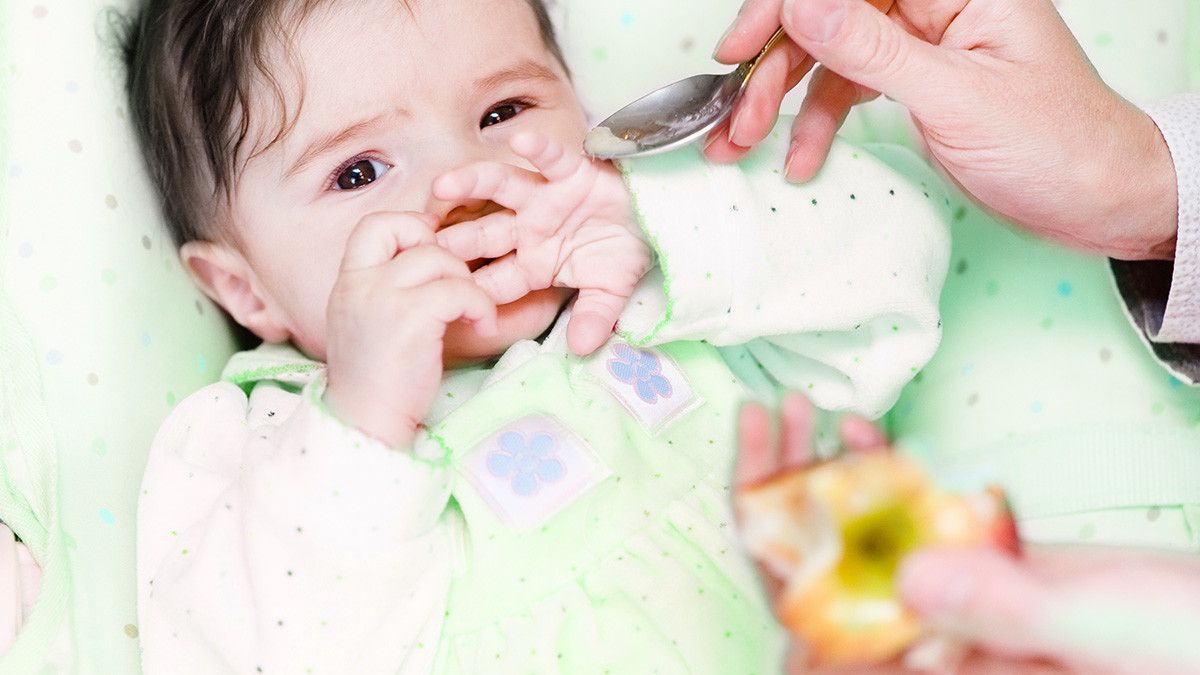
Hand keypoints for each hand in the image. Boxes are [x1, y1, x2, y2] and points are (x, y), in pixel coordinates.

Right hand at [323, 212, 497, 446]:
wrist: (366, 423)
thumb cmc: (377, 382)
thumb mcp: (368, 324)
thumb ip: (387, 291)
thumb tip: (433, 261)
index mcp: (348, 283)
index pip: (375, 225)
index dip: (410, 227)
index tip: (434, 251)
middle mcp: (359, 283)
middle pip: (410, 232)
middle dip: (447, 256)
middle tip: (458, 292)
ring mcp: (382, 298)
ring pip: (439, 258)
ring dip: (468, 283)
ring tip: (474, 314)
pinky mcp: (409, 318)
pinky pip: (460, 290)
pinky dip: (481, 305)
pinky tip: (482, 327)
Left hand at [433, 133, 651, 355]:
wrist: (656, 219)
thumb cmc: (625, 252)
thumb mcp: (610, 292)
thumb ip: (594, 317)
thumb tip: (583, 349)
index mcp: (533, 262)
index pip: (494, 281)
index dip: (471, 290)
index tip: (441, 298)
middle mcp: (530, 227)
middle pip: (483, 233)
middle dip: (453, 240)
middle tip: (419, 245)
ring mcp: (545, 196)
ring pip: (501, 186)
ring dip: (472, 184)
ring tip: (443, 186)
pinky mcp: (571, 170)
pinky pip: (552, 158)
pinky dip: (539, 149)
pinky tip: (522, 141)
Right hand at [709, 0, 1177, 260]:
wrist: (1094, 199)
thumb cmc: (1054, 143)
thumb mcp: (954, 96)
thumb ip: (871, 48)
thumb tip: (799, 3)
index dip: (785, 6)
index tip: (740, 47)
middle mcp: (933, 5)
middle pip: (826, 15)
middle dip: (772, 65)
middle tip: (736, 116)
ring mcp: (918, 44)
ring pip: (825, 55)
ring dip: (779, 101)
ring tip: (742, 145)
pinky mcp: (911, 83)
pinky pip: (844, 91)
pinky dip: (814, 126)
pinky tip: (798, 159)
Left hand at [735, 395, 1199, 673]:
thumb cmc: (1189, 651)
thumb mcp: (1100, 632)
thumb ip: (1006, 611)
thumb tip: (908, 580)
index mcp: (944, 673)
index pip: (831, 636)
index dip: (780, 574)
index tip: (748, 504)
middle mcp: (935, 642)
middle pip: (830, 576)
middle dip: (787, 501)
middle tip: (763, 427)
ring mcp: (959, 599)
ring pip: (864, 539)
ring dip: (823, 476)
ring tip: (792, 413)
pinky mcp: (987, 563)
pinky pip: (915, 518)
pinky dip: (886, 473)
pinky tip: (860, 432)